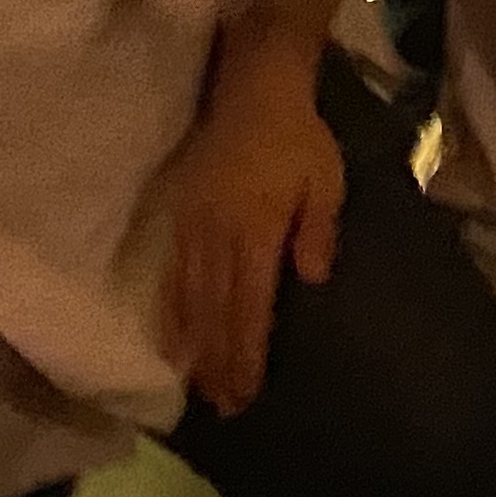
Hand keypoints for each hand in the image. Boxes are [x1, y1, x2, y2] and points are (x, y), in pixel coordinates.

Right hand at [158, 51, 339, 416]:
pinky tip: (172, 340)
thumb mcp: (325, 180)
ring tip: (198, 386)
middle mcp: (218, 236)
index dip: (247, 352)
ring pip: (190, 300)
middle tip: (223, 406)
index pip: (249, 305)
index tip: (246, 391)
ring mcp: (194, 228)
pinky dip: (170, 312)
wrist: (253, 90)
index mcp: (256, 230)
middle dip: (220, 362)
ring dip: (195, 346)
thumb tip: (311, 280)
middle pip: (216, 312)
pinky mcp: (180, 217)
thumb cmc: (298, 138)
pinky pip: (171, 275)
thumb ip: (317, 230)